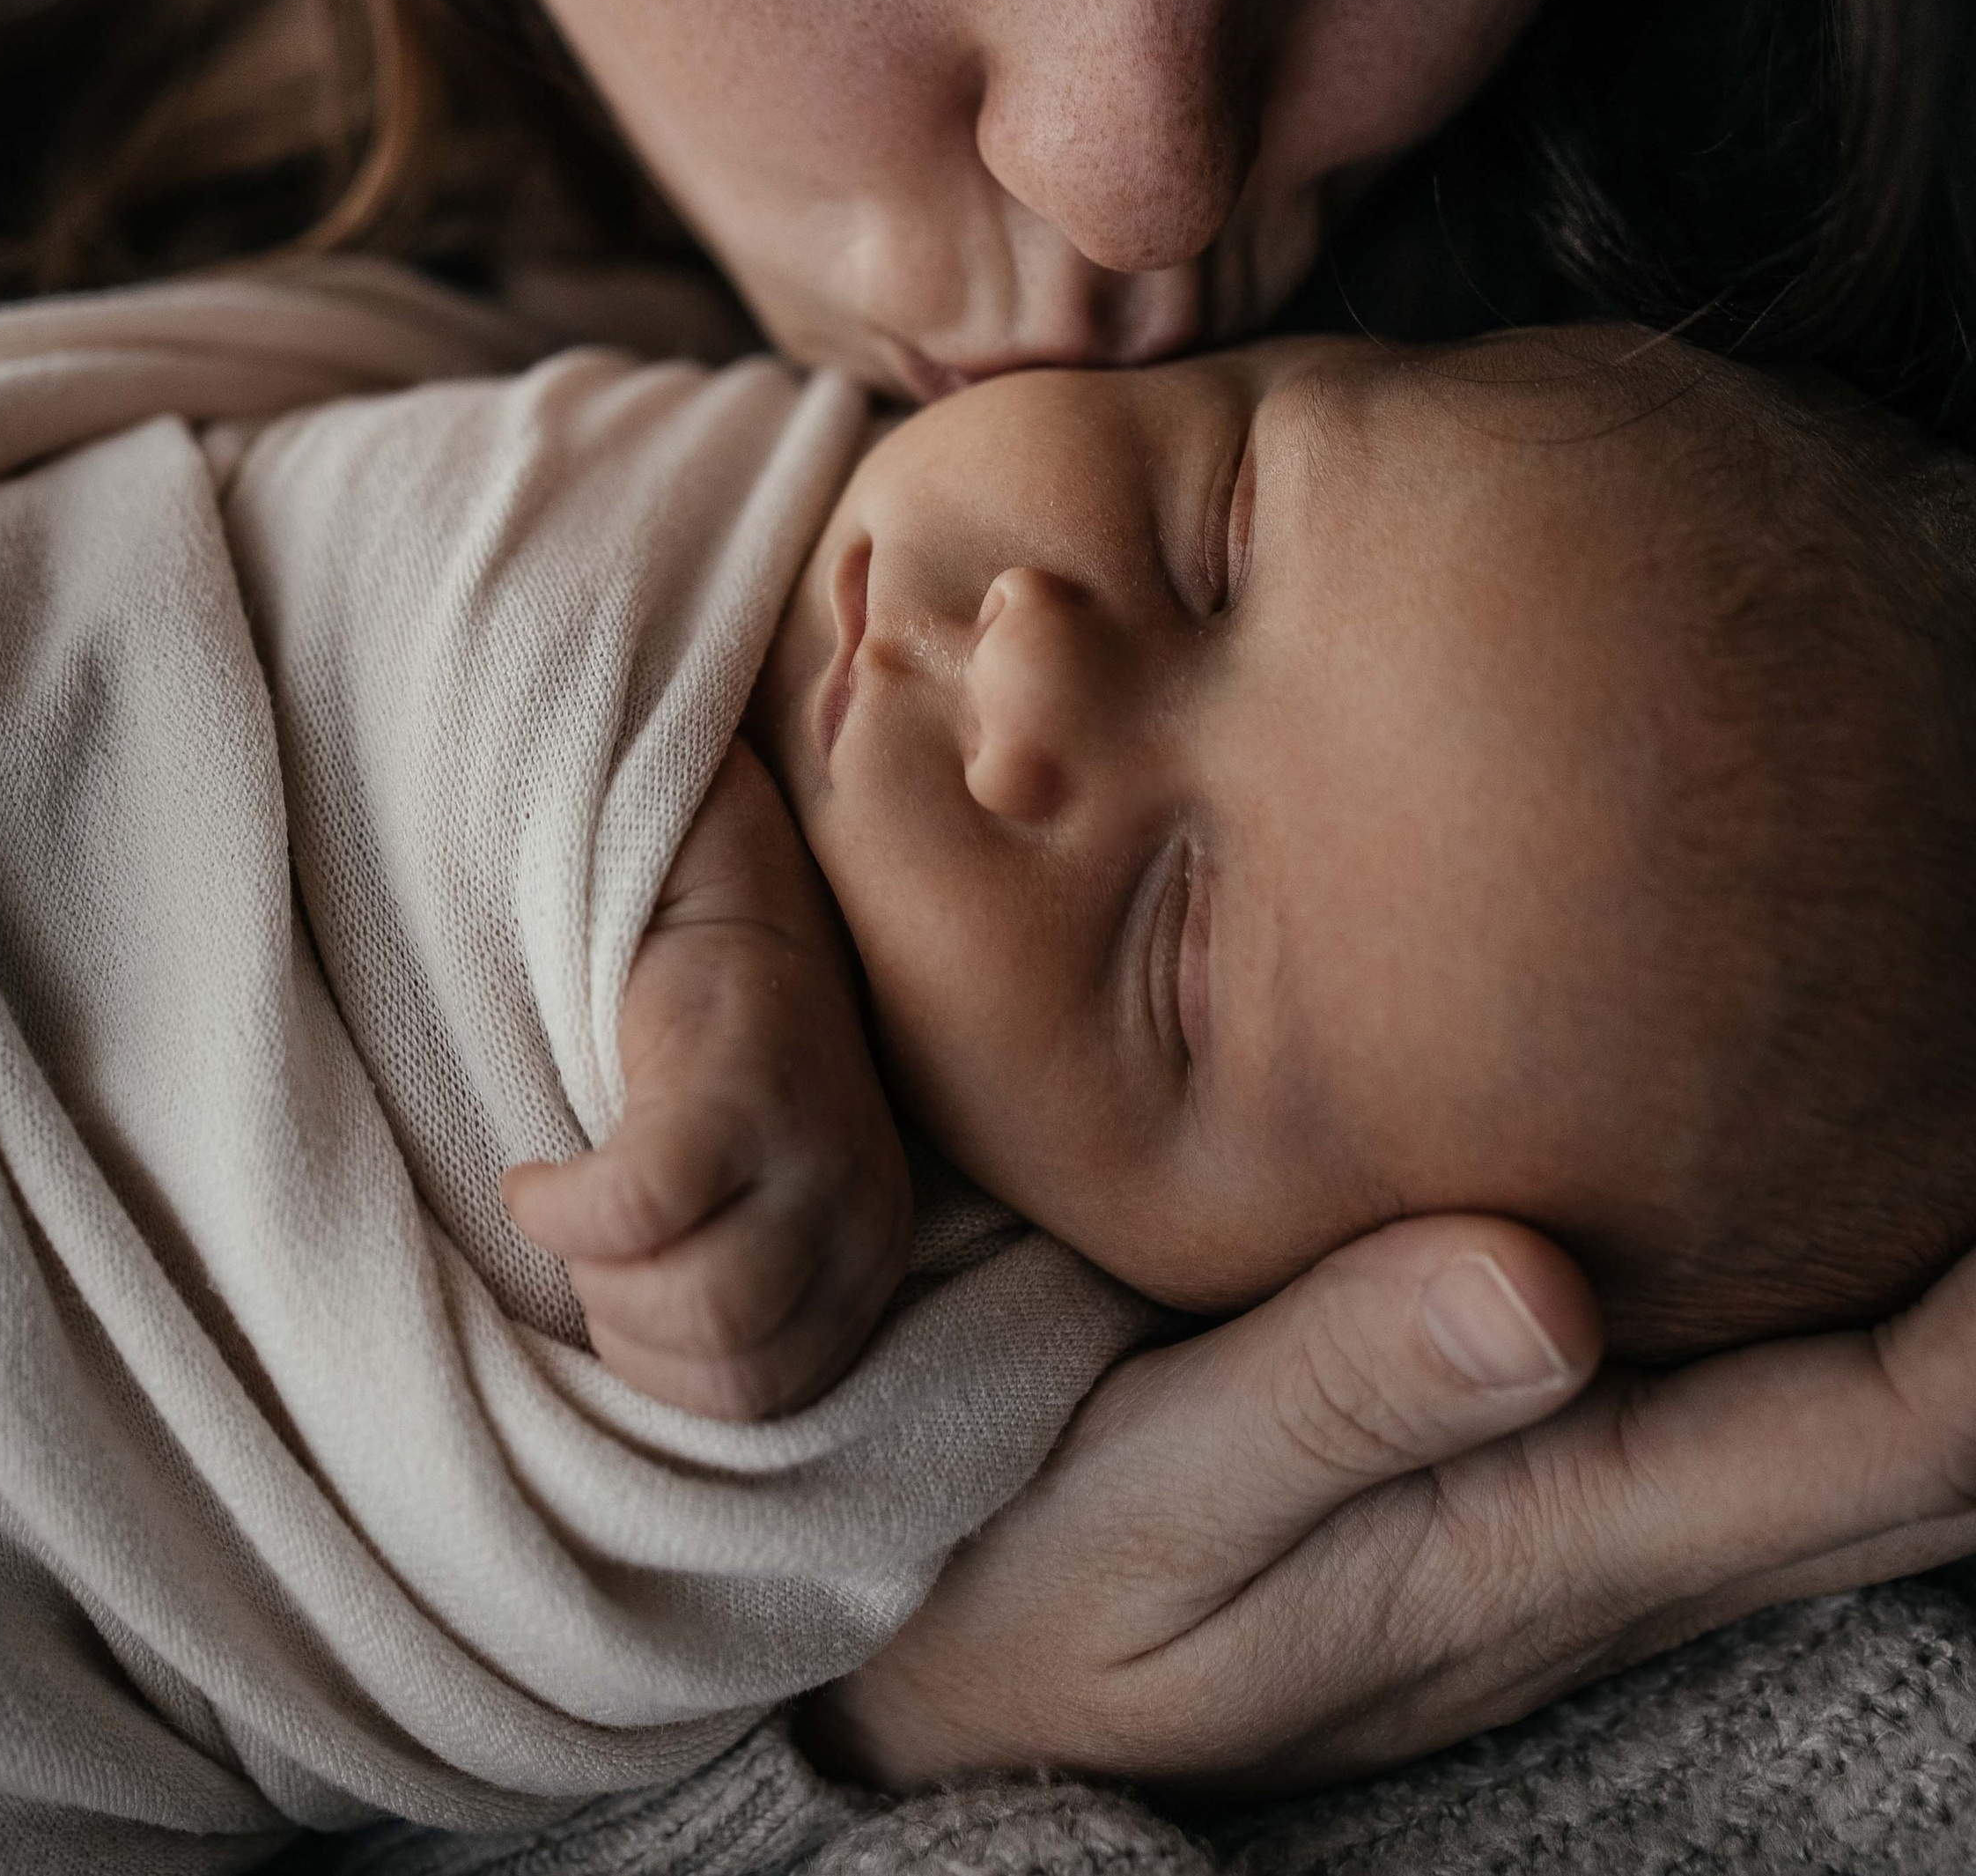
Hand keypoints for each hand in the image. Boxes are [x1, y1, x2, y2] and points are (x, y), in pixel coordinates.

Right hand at [504, 738, 912, 1420]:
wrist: (720, 896)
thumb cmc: (712, 1072)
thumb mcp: (753, 1201)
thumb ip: (736, 1289)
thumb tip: (655, 1393)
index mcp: (869, 1255)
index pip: (769, 1398)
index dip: (663, 1372)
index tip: (616, 1298)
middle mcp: (863, 1210)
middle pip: (732, 1367)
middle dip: (629, 1336)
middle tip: (588, 1258)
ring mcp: (814, 1146)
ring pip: (696, 1304)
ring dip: (598, 1278)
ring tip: (569, 1213)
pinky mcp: (742, 1085)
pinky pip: (636, 1207)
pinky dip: (562, 1211)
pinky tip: (533, 1178)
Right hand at [808, 1212, 1975, 1792]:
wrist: (931, 1692)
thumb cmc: (1016, 1582)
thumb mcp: (1141, 1507)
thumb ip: (1331, 1397)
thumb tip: (1552, 1285)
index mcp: (1541, 1539)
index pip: (1871, 1442)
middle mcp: (1604, 1544)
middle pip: (1914, 1456)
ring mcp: (1576, 1529)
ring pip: (1851, 1440)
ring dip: (1941, 1299)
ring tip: (1952, 1112)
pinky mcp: (1516, 1487)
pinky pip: (1754, 1412)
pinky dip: (1838, 1309)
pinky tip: (1810, 1187)